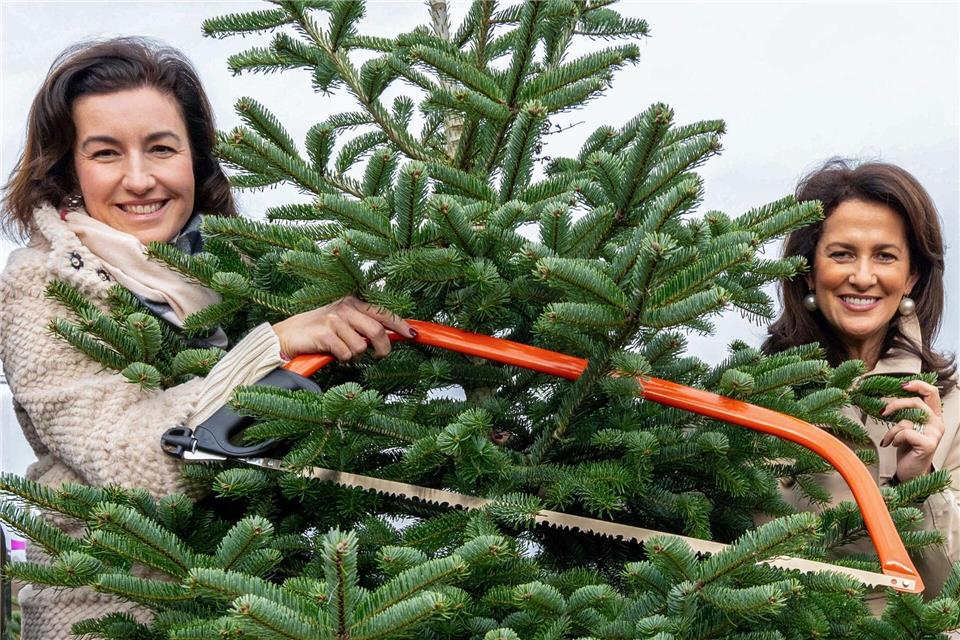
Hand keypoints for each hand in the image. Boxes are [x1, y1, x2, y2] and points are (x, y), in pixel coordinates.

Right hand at [272, 295, 413, 361]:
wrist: (287, 335)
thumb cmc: (319, 330)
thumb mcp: (344, 322)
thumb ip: (364, 326)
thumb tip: (390, 336)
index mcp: (353, 302)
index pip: (383, 312)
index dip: (400, 324)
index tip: (413, 334)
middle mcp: (345, 307)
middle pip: (377, 331)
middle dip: (383, 348)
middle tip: (380, 356)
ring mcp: (334, 320)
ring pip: (361, 346)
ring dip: (355, 355)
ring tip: (342, 350)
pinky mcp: (325, 335)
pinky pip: (346, 354)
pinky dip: (342, 358)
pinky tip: (332, 352)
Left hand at [879, 379, 944, 482]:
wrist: (911, 473)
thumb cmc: (907, 449)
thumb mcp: (907, 427)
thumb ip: (907, 413)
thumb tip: (891, 398)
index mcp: (933, 417)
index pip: (932, 393)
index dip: (918, 385)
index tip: (902, 385)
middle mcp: (937, 424)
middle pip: (916, 403)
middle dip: (895, 405)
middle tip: (883, 412)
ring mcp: (935, 434)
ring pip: (906, 420)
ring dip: (891, 430)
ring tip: (889, 440)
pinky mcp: (928, 444)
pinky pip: (905, 432)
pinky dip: (894, 438)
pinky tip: (894, 446)